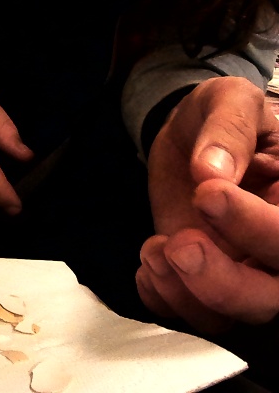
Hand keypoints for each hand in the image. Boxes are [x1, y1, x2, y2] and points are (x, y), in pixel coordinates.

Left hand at [137, 77, 278, 331]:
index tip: (208, 193)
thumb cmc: (220, 114)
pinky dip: (167, 300)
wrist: (189, 132)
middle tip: (180, 244)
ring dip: (190, 295)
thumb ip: (227, 130)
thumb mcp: (228, 100)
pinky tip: (148, 264)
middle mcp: (277, 245)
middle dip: (226, 282)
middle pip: (274, 295)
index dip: (257, 227)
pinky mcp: (206, 275)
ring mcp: (246, 266)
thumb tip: (210, 170)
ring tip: (156, 251)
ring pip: (237, 314)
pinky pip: (195, 312)